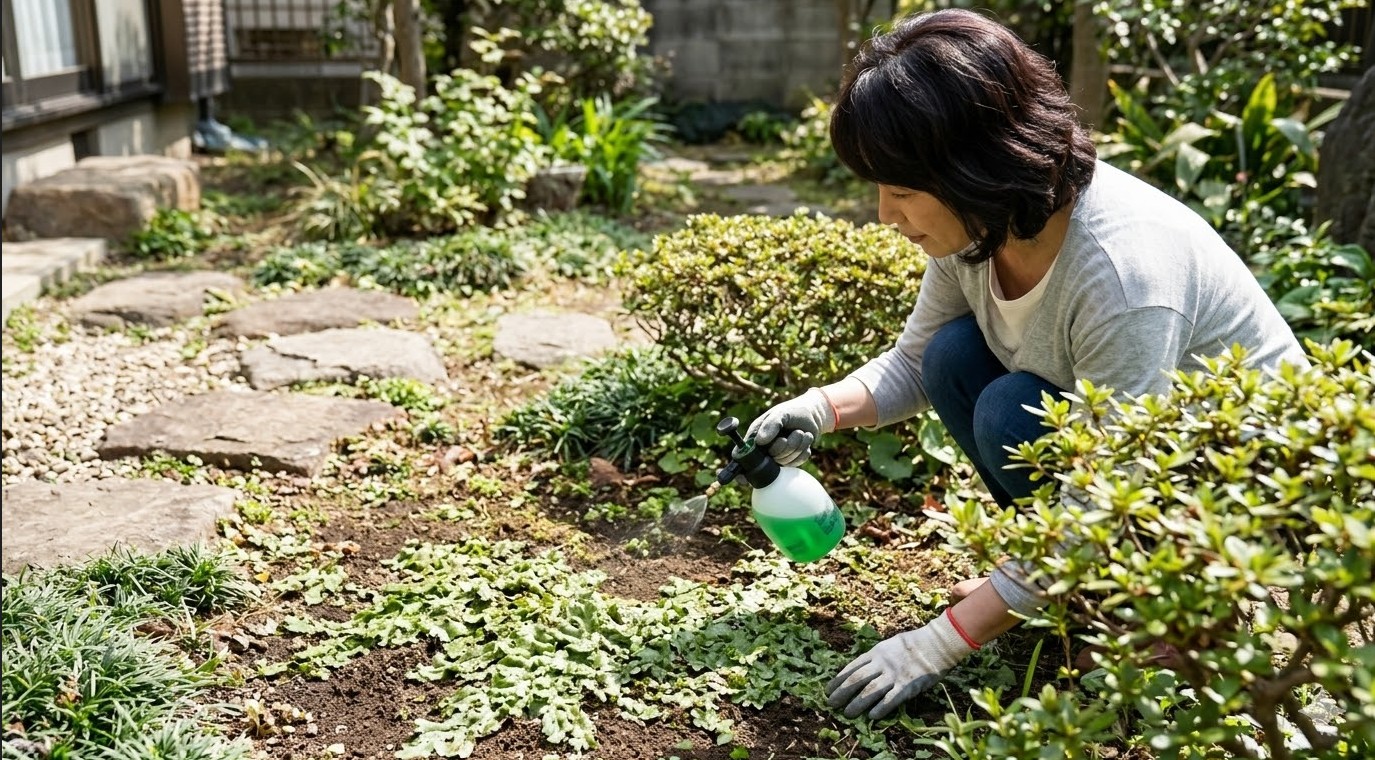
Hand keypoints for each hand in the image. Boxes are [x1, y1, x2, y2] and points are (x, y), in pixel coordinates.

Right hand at [745, 389, 835, 465]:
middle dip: (783, 448)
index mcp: (756, 437)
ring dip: (797, 445)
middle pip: (768, 462)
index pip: (742, 455)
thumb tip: (760, 441)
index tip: (744, 478)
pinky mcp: (792, 460)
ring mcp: (779, 456)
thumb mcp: (780, 414)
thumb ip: (770, 425)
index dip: (741, 469)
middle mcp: (765, 449)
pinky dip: (803, 449)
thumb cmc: (792, 411)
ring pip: (785, 461)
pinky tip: (804, 439)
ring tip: (799, 432)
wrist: (811, 415)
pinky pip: (797, 462)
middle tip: (790, 435)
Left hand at [825, 611, 974, 719]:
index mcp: (876, 652)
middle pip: (856, 680)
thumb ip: (874, 657)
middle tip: (831, 703)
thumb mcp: (888, 645)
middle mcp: (882, 664)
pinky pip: (891, 699)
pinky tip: (872, 716)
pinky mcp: (907, 685)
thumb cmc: (912, 644)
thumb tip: (859, 669)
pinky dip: (880, 708)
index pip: (852, 667)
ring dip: (857, 703)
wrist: (936, 645)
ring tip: (847, 713)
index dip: (838, 679)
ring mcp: (894, 675)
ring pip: (870, 691)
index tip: (828, 689)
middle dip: (842, 693)